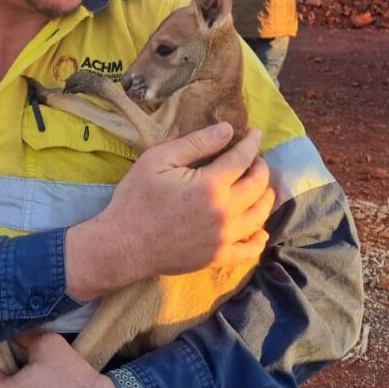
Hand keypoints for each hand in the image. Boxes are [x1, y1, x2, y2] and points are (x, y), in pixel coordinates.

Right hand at [66, 124, 273, 300]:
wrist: (123, 244)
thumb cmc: (136, 198)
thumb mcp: (159, 160)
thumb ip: (195, 143)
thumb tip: (228, 130)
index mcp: (211, 185)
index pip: (243, 158)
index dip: (251, 143)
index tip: (255, 133)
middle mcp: (225, 211)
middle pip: (258, 186)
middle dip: (261, 167)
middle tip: (255, 159)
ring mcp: (224, 237)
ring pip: (261, 215)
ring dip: (266, 197)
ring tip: (260, 187)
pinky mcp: (218, 257)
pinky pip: (251, 249)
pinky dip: (260, 237)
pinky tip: (259, 228)